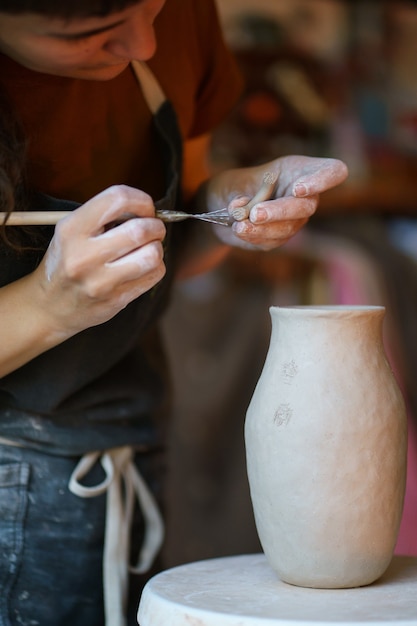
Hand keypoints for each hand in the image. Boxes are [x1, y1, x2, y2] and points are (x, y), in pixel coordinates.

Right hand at [36, 185, 165, 337]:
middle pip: (140, 230)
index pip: (117, 199)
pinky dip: (155, 267)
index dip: (141, 200)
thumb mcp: (71, 232)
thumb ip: (104, 216)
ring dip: (157, 248)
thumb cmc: (67, 262)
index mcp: (71, 230)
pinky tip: (142, 267)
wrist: (49, 308)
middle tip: (154, 230)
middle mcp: (84, 256)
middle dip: (156, 226)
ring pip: (152, 255)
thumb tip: (146, 210)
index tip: (145, 209)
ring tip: (147, 249)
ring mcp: (100, 282)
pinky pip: (154, 275)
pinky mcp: (116, 300)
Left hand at [207, 156, 347, 250]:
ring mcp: (295, 219)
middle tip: (255, 214)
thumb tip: (242, 211)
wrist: (223, 208)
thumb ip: (238, 195)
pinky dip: (253, 234)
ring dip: (263, 227)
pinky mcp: (281, 237)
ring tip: (238, 224)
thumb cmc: (234, 186)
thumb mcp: (233, 182)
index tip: (299, 189)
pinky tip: (238, 229)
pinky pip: (272, 240)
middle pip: (306, 206)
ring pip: (288, 227)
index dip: (323, 181)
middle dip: (280, 211)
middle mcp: (305, 196)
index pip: (332, 172)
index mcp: (300, 170)